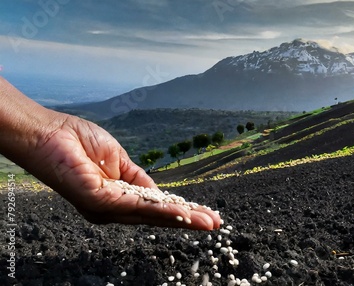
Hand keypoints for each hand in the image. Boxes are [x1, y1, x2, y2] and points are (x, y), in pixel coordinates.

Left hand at [29, 115, 220, 229]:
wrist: (50, 132)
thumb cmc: (78, 141)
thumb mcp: (119, 160)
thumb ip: (139, 179)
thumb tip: (159, 193)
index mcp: (116, 197)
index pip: (153, 207)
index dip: (179, 209)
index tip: (204, 213)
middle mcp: (111, 208)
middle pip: (155, 217)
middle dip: (186, 220)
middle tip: (214, 223)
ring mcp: (105, 208)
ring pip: (150, 216)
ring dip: (181, 219)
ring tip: (207, 221)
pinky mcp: (99, 202)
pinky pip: (137, 207)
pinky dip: (162, 210)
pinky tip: (181, 212)